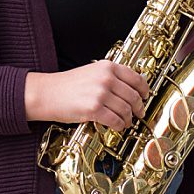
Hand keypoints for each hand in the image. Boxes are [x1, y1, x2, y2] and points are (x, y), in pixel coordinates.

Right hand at [25, 61, 148, 129]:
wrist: (47, 93)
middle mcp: (106, 78)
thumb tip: (133, 87)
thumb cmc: (68, 85)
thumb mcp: (92, 72)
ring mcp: (100, 93)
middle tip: (138, 113)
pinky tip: (117, 126)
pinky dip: (119, 125)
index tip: (145, 96)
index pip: (136, 78)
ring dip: (128, 119)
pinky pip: (116, 120)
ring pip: (126, 110)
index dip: (144, 90)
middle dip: (138, 108)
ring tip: (126, 121)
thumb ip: (112, 77)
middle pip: (133, 96)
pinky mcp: (94, 109)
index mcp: (107, 67)